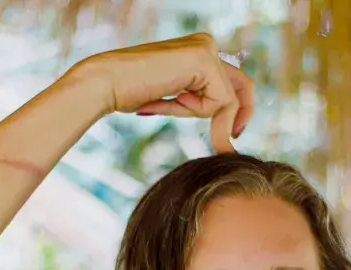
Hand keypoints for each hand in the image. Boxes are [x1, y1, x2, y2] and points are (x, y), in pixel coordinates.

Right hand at [71, 33, 254, 153]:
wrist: (106, 83)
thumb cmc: (131, 92)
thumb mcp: (174, 96)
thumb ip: (197, 98)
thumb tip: (226, 121)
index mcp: (199, 49)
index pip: (231, 83)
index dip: (236, 111)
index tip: (230, 137)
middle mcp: (206, 44)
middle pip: (243, 86)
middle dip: (241, 116)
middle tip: (231, 143)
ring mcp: (206, 49)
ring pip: (229, 99)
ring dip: (203, 115)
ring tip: (170, 102)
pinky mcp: (204, 60)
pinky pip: (223, 102)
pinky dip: (206, 116)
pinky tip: (175, 101)